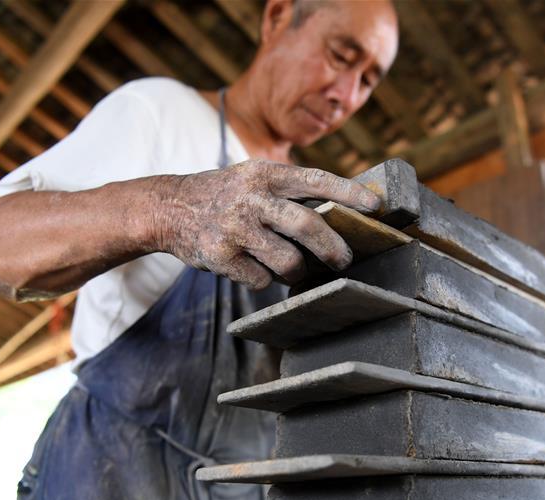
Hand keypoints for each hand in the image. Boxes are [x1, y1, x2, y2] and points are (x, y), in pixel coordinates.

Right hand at [155, 160, 380, 288]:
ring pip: (288, 262)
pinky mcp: (220, 256)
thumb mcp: (255, 178)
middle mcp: (251, 198)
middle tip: (345, 260)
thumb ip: (291, 191)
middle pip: (307, 226)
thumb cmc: (226, 195)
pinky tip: (251, 266)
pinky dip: (263, 279)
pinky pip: (261, 280)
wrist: (169, 208)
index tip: (375, 207)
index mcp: (265, 173)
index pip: (316, 180)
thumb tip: (342, 214)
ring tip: (290, 267)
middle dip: (333, 248)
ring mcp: (235, 228)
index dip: (349, 193)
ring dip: (296, 271)